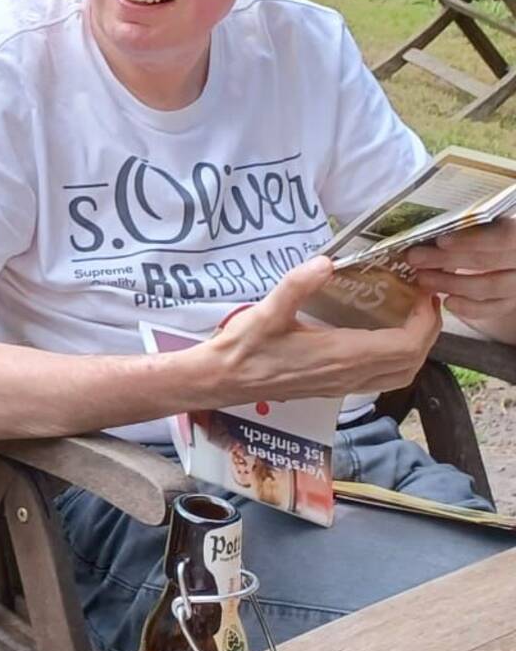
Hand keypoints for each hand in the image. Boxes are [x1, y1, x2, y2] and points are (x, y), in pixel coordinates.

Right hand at [191, 256, 440, 405]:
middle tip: (423, 303)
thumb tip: (325, 261)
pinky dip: (396, 361)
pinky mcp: (334, 389)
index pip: (405, 345)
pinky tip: (380, 340)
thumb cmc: (244, 348)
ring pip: (400, 376)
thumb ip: (297, 285)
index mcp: (342, 355)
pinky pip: (382, 379)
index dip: (425, 322)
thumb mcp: (266, 311)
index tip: (425, 296)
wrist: (223, 381)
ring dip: (415, 351)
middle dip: (428, 333)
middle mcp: (350, 375)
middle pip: (411, 362)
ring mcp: (343, 386)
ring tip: (409, 321)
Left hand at [404, 225, 515, 343]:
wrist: (506, 256)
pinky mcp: (512, 301)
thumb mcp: (485, 225)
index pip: (502, 236)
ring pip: (490, 287)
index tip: (441, 240)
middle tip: (415, 258)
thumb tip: (429, 232)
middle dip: (448, 260)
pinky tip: (448, 302)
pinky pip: (493, 308)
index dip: (471, 239)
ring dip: (452, 284)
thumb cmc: (488, 236)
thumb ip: (467, 227)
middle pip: (488, 262)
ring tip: (423, 279)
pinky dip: (469, 307)